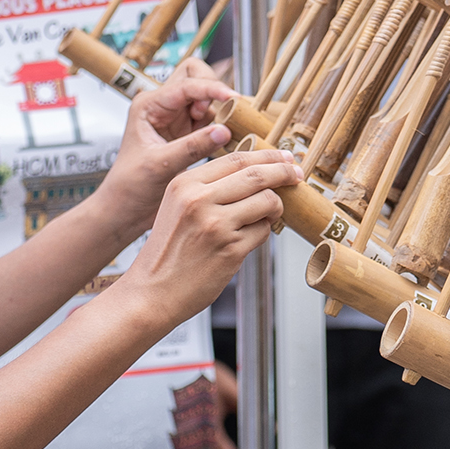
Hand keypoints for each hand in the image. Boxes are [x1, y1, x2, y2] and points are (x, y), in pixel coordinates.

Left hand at [91, 69, 241, 235]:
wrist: (125, 210)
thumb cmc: (130, 186)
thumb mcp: (160, 165)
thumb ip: (192, 147)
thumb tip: (224, 130)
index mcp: (148, 106)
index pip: (186, 85)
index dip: (211, 89)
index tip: (232, 98)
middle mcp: (163, 107)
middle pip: (195, 76)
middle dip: (212, 90)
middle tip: (218, 116)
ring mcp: (177, 120)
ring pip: (207, 98)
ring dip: (219, 110)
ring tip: (222, 134)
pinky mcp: (189, 135)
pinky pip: (212, 120)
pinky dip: (222, 126)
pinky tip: (224, 141)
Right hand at [123, 150, 303, 326]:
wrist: (151, 292)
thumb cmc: (168, 250)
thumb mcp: (177, 206)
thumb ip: (210, 186)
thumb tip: (258, 172)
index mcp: (185, 184)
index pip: (237, 159)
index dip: (268, 156)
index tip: (285, 159)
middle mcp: (199, 200)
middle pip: (257, 175)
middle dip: (285, 173)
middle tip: (297, 175)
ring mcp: (216, 225)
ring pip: (267, 201)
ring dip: (276, 207)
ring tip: (268, 215)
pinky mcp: (230, 250)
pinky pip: (263, 231)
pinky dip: (263, 232)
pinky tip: (249, 238)